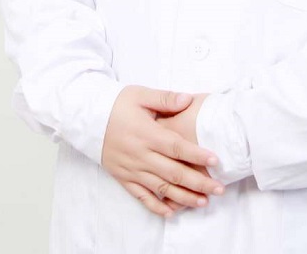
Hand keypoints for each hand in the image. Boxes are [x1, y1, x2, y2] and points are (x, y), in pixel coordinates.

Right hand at [101, 86, 223, 218]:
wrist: (87, 119)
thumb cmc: (116, 104)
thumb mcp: (140, 94)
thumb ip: (166, 98)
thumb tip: (188, 99)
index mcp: (147, 134)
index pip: (177, 147)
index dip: (197, 155)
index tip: (215, 160)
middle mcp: (140, 155)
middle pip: (173, 173)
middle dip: (199, 182)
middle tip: (219, 188)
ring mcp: (132, 169)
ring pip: (161, 189)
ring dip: (183, 197)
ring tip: (203, 202)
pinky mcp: (124, 178)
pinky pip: (142, 196)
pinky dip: (157, 207)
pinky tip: (172, 212)